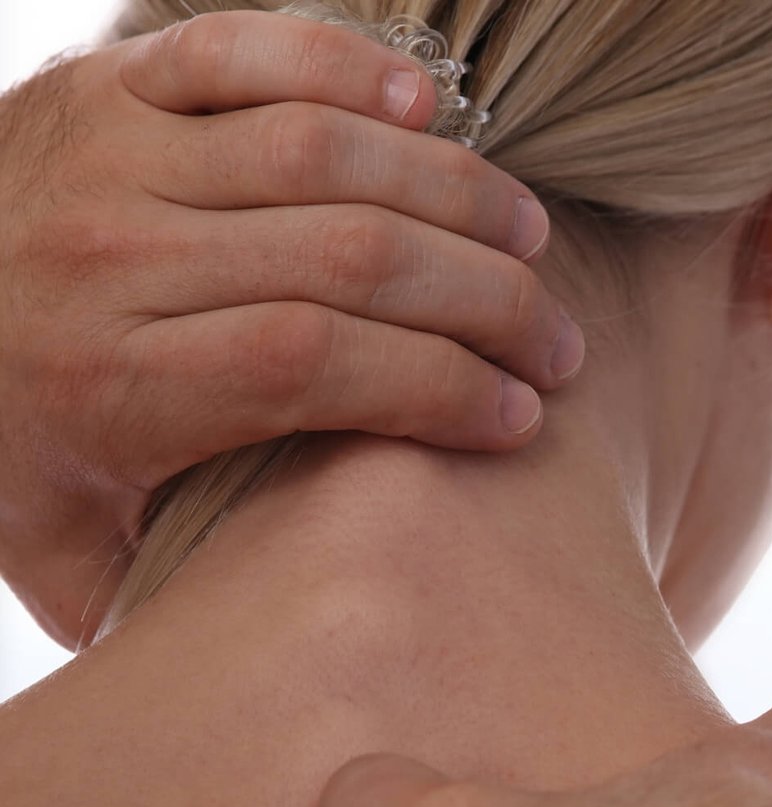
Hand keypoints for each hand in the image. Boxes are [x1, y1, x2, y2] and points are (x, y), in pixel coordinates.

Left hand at [0, 11, 581, 647]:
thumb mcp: (62, 559)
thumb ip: (167, 596)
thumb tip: (289, 631)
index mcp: (108, 384)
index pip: (317, 366)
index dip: (441, 388)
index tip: (521, 418)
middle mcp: (110, 256)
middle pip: (348, 258)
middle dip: (485, 304)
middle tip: (557, 343)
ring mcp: (109, 153)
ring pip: (324, 153)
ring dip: (454, 192)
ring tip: (530, 240)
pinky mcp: (111, 83)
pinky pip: (250, 51)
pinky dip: (351, 68)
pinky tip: (430, 106)